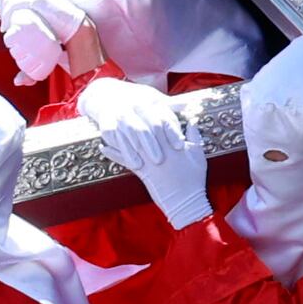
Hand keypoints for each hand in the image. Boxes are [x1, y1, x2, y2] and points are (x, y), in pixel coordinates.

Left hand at [80, 78, 213, 230]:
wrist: (185, 201)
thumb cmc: (194, 178)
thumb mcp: (199, 155)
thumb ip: (195, 137)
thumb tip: (191, 121)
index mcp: (173, 144)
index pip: (160, 123)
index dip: (150, 112)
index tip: (141, 102)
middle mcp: (158, 150)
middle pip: (142, 130)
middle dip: (131, 118)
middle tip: (120, 108)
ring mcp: (148, 161)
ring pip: (130, 142)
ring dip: (117, 133)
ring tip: (106, 124)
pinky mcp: (141, 172)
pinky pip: (123, 161)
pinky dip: (112, 153)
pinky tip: (103, 147)